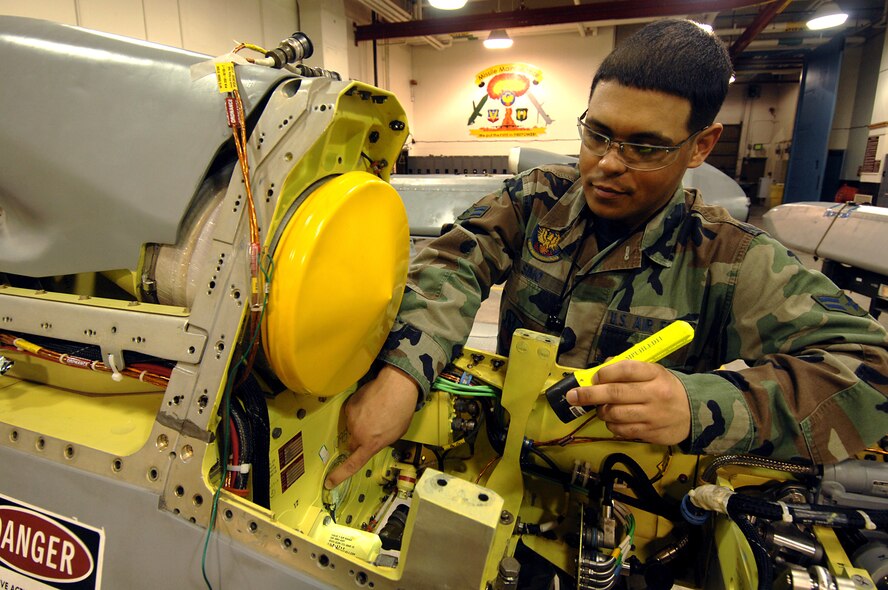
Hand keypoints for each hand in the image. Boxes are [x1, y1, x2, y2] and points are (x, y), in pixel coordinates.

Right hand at [324, 365, 418, 489]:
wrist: (396, 386)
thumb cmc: (401, 412)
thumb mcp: (395, 434)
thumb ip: (379, 442)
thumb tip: (371, 441)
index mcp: (371, 444)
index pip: (352, 464)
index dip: (340, 475)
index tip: (328, 483)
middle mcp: (358, 434)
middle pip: (352, 444)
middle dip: (359, 441)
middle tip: (373, 430)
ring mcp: (351, 419)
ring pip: (352, 427)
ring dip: (361, 423)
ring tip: (376, 411)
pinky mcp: (349, 405)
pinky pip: (352, 413)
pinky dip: (359, 411)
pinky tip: (371, 403)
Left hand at [565, 360, 690, 444]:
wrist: (694, 413)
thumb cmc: (665, 388)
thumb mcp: (653, 373)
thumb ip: (628, 370)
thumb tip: (600, 369)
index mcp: (655, 374)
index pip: (625, 369)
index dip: (605, 373)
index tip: (594, 377)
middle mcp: (654, 394)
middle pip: (615, 393)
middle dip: (589, 395)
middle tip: (572, 396)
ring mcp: (652, 416)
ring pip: (615, 414)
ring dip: (601, 412)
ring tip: (602, 409)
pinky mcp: (651, 433)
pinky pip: (622, 430)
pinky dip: (612, 425)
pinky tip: (614, 421)